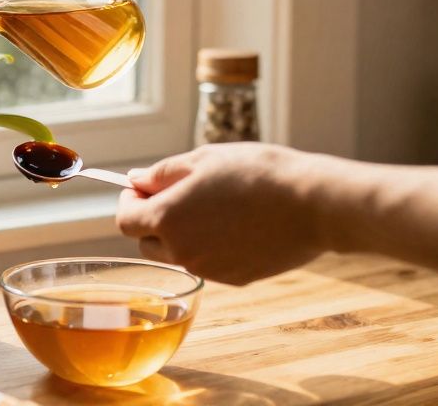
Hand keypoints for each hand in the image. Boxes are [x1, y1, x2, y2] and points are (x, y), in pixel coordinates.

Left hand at [116, 143, 328, 284]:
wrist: (312, 205)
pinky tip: (234, 223)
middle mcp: (182, 251)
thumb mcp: (202, 160)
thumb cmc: (257, 174)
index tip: (142, 187)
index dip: (129, 201)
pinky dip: (209, 246)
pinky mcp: (234, 278)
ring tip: (210, 205)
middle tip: (175, 193)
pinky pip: (207, 262)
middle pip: (147, 241)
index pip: (125, 220)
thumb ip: (162, 174)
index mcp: (168, 219)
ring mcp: (209, 269)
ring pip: (177, 254)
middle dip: (152, 218)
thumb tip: (136, 181)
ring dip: (180, 233)